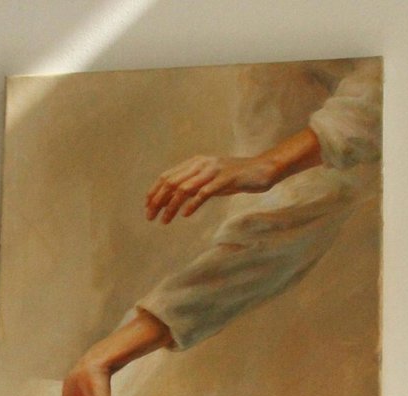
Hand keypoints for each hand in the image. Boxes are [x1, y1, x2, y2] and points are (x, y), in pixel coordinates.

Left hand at [144, 155, 278, 222]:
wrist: (261, 170)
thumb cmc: (234, 178)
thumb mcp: (209, 180)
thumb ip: (193, 186)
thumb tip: (173, 200)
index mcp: (195, 162)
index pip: (167, 176)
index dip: (154, 191)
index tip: (147, 207)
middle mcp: (201, 164)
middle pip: (171, 182)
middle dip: (157, 200)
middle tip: (150, 216)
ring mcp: (213, 171)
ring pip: (184, 188)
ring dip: (171, 206)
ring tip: (164, 220)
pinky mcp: (225, 179)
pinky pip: (204, 192)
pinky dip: (192, 204)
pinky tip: (185, 214)